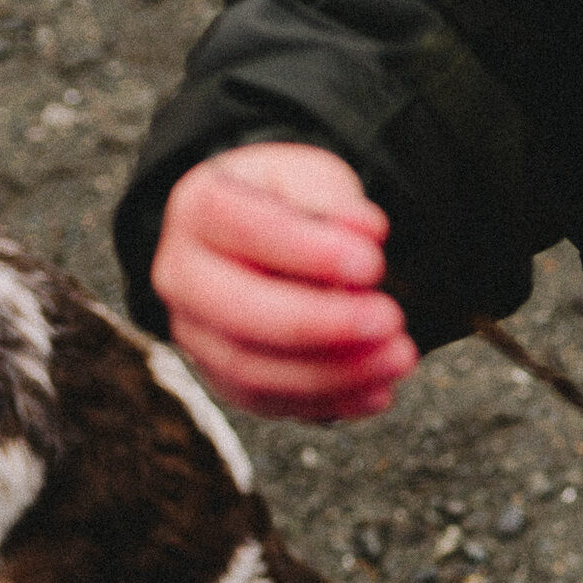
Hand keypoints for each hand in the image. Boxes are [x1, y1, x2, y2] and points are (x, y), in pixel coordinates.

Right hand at [151, 143, 416, 420]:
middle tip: (390, 319)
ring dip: (334, 373)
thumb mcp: (312, 178)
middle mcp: (183, 275)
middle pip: (240, 310)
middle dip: (322, 323)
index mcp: (199, 208)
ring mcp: (197, 333)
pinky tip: (379, 391)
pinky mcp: (222, 378)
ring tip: (399, 357)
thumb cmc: (290, 204)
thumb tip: (365, 229)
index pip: (244, 228)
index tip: (371, 263)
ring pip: (254, 370)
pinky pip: (270, 403)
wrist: (267, 242)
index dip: (308, 251)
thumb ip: (334, 200)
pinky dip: (329, 403)